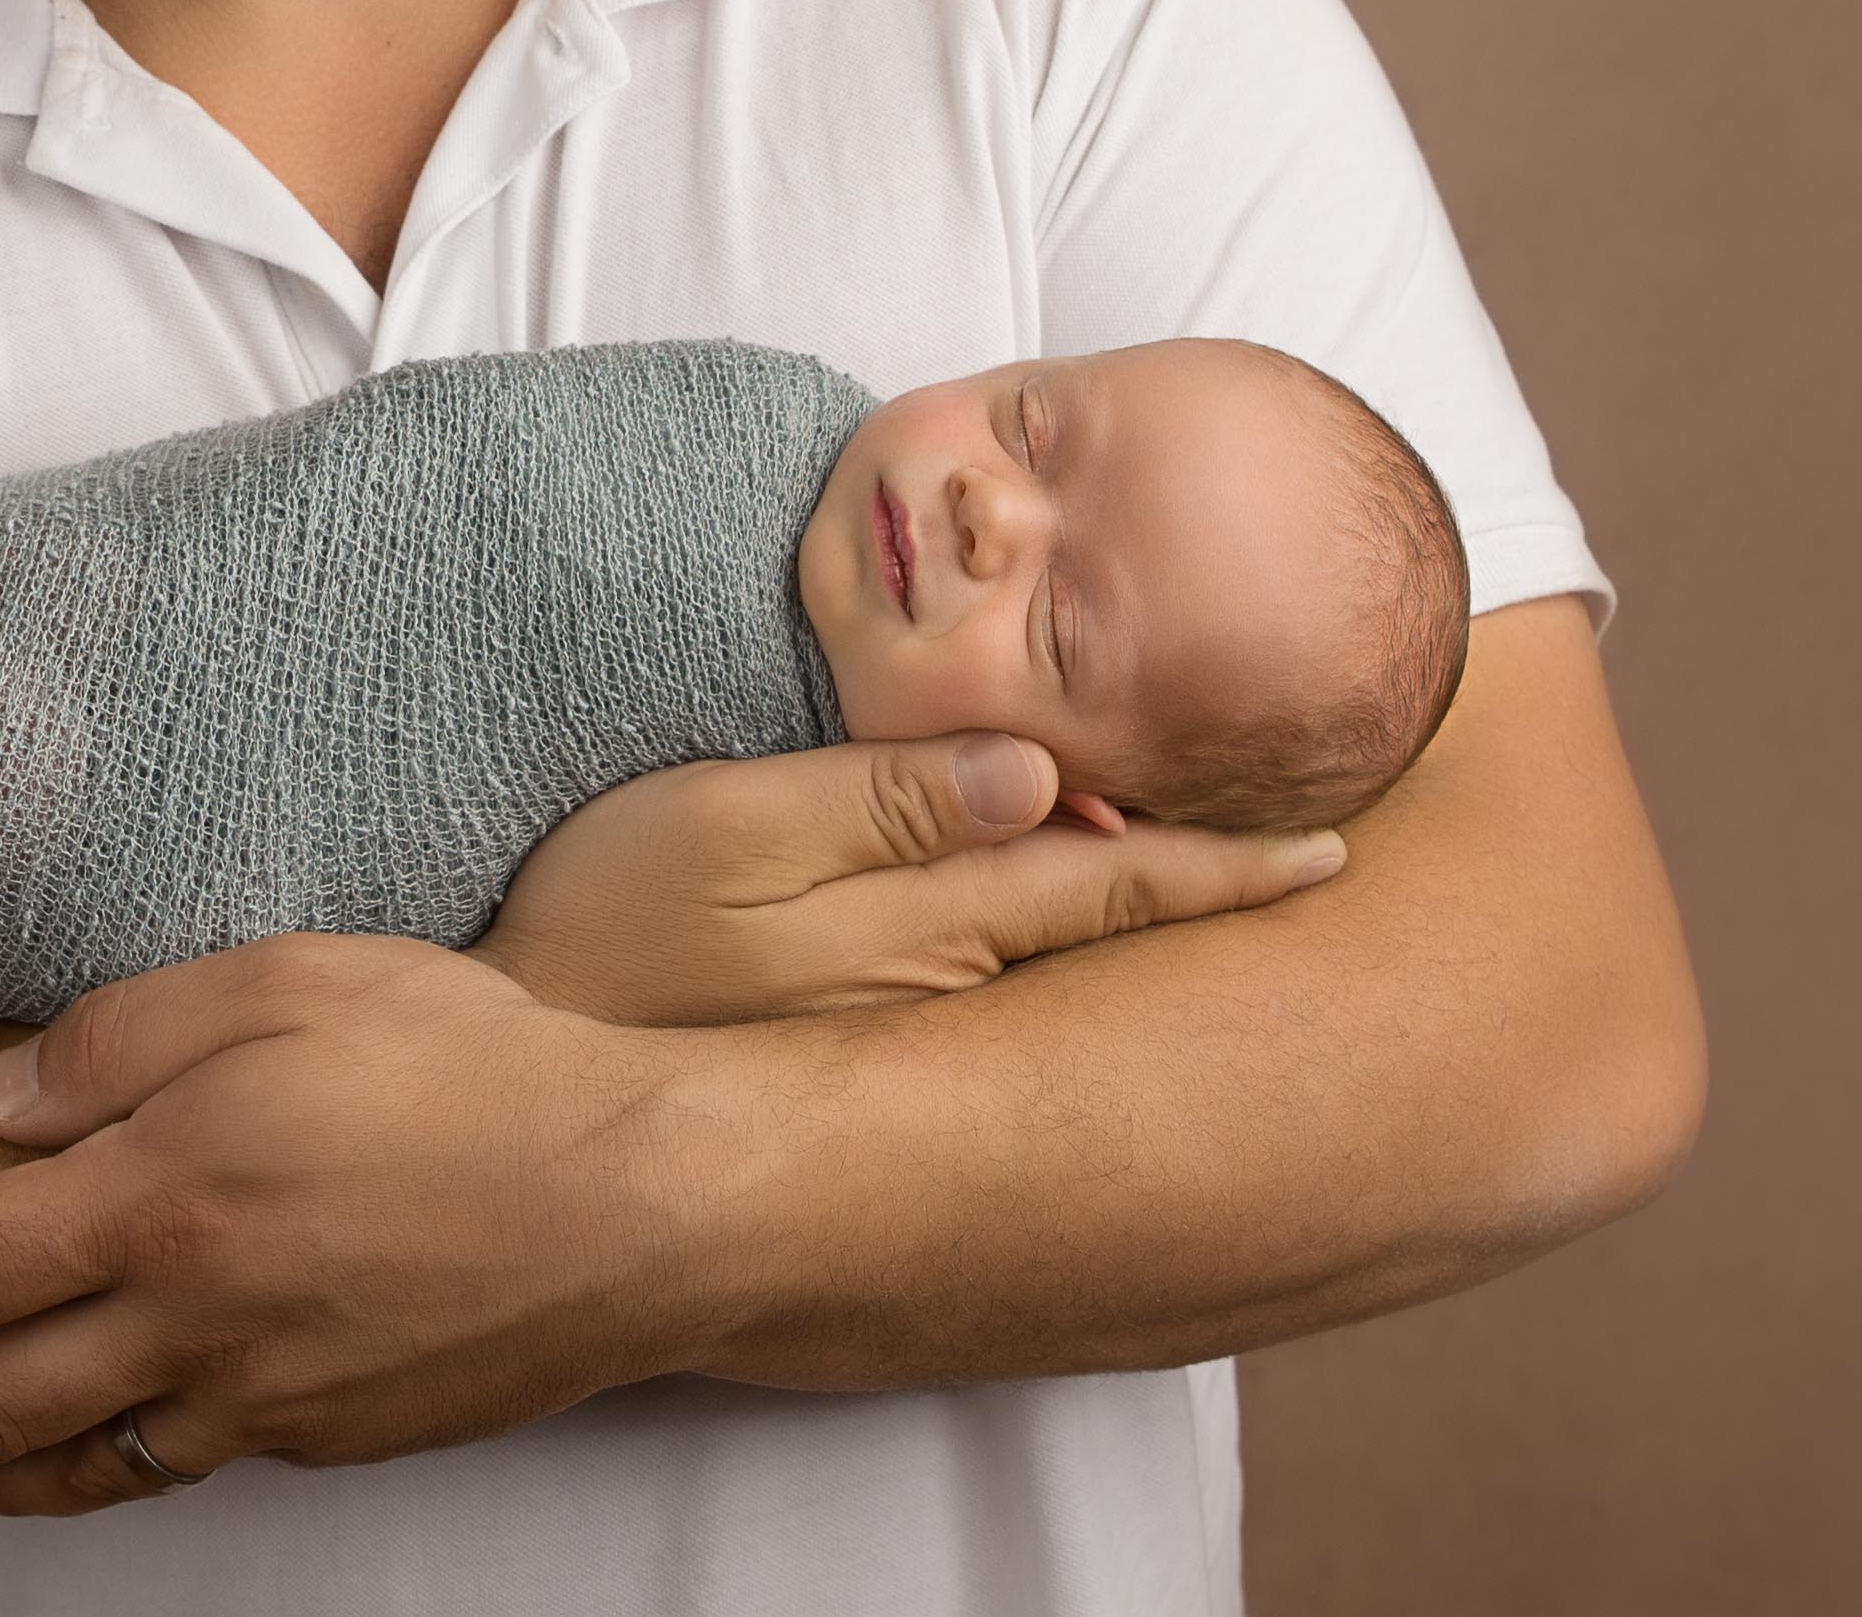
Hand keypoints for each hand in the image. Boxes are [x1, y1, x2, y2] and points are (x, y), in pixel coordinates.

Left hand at [0, 935, 705, 1514]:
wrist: (639, 1203)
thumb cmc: (471, 1066)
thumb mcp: (291, 979)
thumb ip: (124, 1031)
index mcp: (163, 1197)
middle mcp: (190, 1320)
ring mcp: (258, 1394)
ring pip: (69, 1458)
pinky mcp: (324, 1430)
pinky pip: (176, 1460)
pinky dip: (95, 1467)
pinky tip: (76, 1443)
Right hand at [469, 729, 1345, 1024]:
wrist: (518, 1088)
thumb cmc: (603, 927)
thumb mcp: (722, 828)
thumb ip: (876, 798)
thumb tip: (1033, 773)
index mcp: (928, 923)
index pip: (1116, 879)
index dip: (1229, 864)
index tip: (1338, 854)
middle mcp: (946, 993)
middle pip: (1118, 937)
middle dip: (1228, 908)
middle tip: (1344, 880)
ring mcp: (915, 1039)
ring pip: (1075, 978)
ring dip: (1163, 943)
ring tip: (1259, 903)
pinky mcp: (873, 1063)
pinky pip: (1013, 1014)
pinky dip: (1081, 982)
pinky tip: (1108, 973)